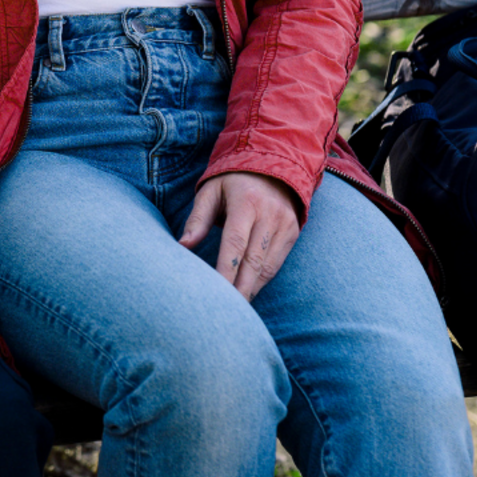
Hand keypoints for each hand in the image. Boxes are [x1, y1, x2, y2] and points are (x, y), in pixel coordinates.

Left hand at [179, 172, 302, 299]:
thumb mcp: (210, 191)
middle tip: (226, 313)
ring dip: (251, 289)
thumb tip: (182, 246)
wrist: (272, 164)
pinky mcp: (293, 232)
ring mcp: (285, 224)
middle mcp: (270, 214)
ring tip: (236, 310)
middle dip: (239, 289)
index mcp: (247, 202)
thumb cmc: (231, 181)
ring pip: (267, 266)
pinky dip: (262, 280)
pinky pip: (277, 263)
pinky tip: (249, 292)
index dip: (225, 270)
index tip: (215, 292)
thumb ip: (197, 219)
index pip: (235, 243)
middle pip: (253, 260)